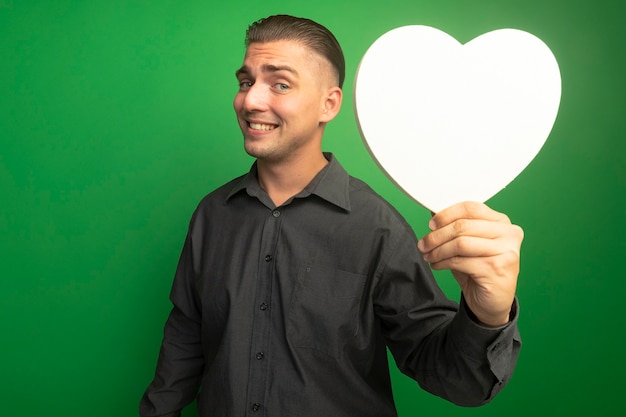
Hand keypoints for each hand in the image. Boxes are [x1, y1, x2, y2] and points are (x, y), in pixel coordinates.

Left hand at [417, 201, 522, 326]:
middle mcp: (508, 234)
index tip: (431, 224)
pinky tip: (437, 265)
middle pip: (463, 226)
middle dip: (437, 235)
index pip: (471, 208)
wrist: (492, 303)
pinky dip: (443, 262)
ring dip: (438, 250)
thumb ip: (455, 229)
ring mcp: (506, 251)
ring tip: (429, 256)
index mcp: (502, 222)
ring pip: (460, 243)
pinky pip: (461, 261)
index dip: (447, 214)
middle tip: (423, 244)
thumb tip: (433, 214)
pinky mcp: (497, 269)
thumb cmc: (479, 270)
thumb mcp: (467, 245)